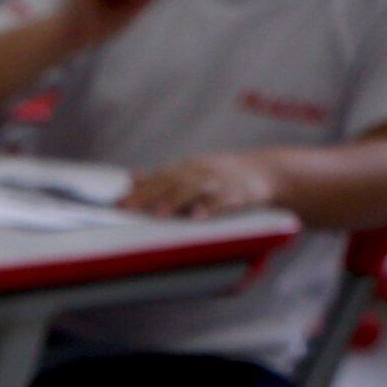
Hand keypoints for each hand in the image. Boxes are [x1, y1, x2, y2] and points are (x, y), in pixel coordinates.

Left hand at [123, 151, 270, 216]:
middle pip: (170, 182)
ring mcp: (220, 181)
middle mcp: (201, 172)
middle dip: (147, 195)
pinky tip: (197, 217)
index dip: (137, 191)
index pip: (158, 178)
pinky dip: (210, 207)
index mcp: (188, 169)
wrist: (268, 170)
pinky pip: (224, 200)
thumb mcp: (192, 171)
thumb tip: (131, 178)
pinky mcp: (239, 193)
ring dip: (174, 201)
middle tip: (127, 209)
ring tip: (157, 214)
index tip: (117, 204)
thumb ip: (162, 177)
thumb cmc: (223, 175)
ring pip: (194, 189)